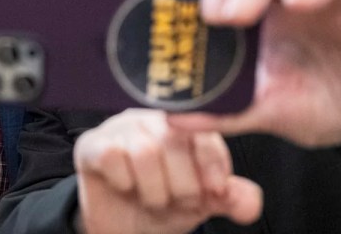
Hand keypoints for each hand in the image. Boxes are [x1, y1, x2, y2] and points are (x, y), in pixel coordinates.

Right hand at [74, 109, 261, 233]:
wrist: (117, 228)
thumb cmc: (159, 206)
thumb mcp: (199, 204)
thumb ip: (227, 198)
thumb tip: (250, 203)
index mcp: (183, 126)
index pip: (205, 130)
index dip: (212, 165)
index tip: (213, 193)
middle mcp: (151, 118)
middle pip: (175, 141)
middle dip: (182, 187)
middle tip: (176, 203)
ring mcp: (119, 127)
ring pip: (144, 151)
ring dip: (152, 191)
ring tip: (150, 200)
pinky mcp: (91, 143)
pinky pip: (111, 156)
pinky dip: (123, 182)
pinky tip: (124, 187)